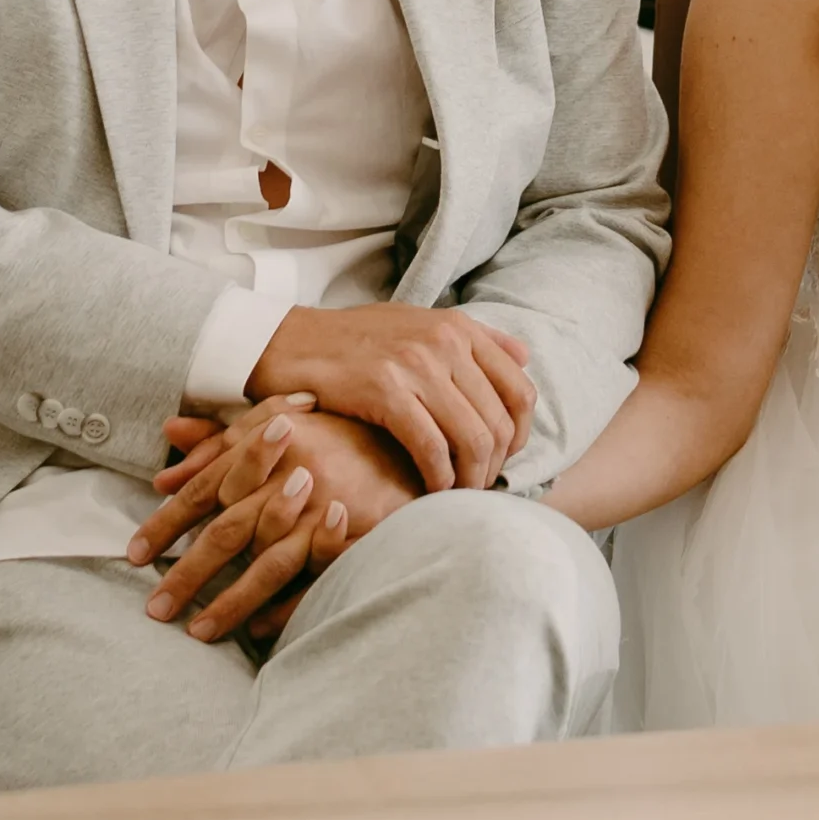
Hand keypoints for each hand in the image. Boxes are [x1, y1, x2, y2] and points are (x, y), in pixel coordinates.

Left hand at [135, 406, 420, 642]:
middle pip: (229, 531)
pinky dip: (287, 605)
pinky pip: (316, 579)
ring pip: (269, 563)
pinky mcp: (356, 536)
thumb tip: (166, 457)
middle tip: (153, 610)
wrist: (410, 439)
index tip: (134, 555)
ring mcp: (325, 511)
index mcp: (268, 447)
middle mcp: (292, 478)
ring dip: (231, 602)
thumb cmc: (334, 433)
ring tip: (196, 633)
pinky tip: (259, 629)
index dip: (168, 523)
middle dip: (188, 573)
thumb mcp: (276, 424)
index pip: (205, 490)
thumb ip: (219, 443)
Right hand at [246, 303, 534, 492]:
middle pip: (500, 422)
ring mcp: (416, 365)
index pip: (520, 391)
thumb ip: (476, 339)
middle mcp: (446, 342)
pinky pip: (431, 448)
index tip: (502, 460)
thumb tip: (526, 357)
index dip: (520, 436)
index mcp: (460, 328)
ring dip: (470, 479)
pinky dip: (439, 478)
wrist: (291, 341)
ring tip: (457, 495)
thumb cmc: (358, 340)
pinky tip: (431, 491)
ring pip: (473, 439)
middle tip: (478, 488)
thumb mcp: (421, 324)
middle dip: (495, 466)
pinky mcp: (386, 391)